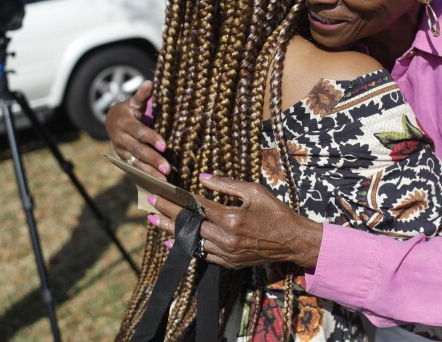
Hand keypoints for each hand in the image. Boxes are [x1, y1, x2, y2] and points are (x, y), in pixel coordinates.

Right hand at [105, 80, 170, 178]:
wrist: (111, 121)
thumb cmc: (129, 110)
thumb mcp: (134, 102)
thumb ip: (142, 95)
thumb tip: (150, 82)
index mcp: (125, 123)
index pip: (139, 133)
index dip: (152, 139)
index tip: (165, 146)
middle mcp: (121, 139)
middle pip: (138, 151)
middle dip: (153, 160)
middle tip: (168, 169)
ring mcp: (121, 151)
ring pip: (136, 163)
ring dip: (150, 173)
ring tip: (165, 181)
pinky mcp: (124, 160)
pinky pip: (135, 170)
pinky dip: (146, 177)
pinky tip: (158, 185)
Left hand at [148, 174, 322, 269]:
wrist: (293, 241)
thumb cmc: (276, 212)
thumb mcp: (254, 191)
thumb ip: (227, 184)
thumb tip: (203, 177)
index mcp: (232, 218)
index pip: (196, 208)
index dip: (175, 201)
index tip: (158, 194)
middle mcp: (227, 238)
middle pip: (189, 227)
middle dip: (167, 216)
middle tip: (148, 208)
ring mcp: (228, 254)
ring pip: (193, 243)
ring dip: (173, 232)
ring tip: (155, 223)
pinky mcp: (230, 263)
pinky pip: (204, 255)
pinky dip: (188, 247)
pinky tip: (175, 241)